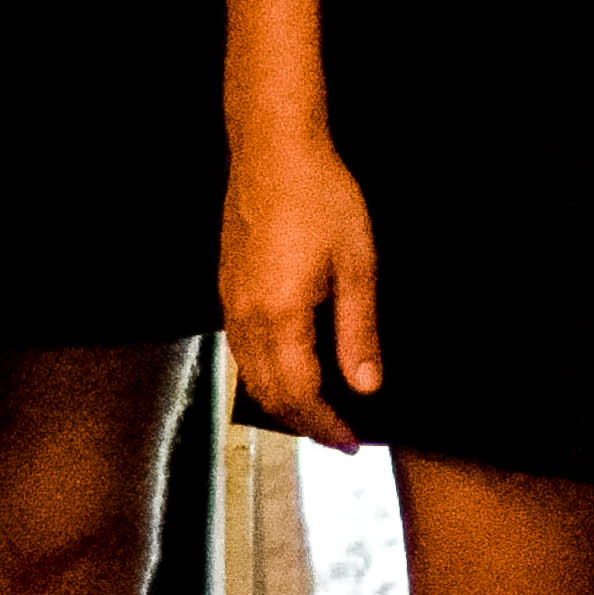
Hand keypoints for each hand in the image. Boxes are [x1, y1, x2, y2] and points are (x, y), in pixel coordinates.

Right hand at [221, 119, 380, 450]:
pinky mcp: (227, 288)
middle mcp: (246, 319)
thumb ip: (359, 332)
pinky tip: (288, 370)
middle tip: (337, 438)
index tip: (350, 443)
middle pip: (269, 393)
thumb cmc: (322, 199)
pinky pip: (242, 350)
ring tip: (316, 413)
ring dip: (282, 401)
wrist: (274, 151)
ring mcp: (230, 303)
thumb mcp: (358, 265)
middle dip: (303, 422)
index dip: (325, 424)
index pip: (300, 394)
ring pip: (250, 375)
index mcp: (280, 317)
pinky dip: (265, 374)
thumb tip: (366, 385)